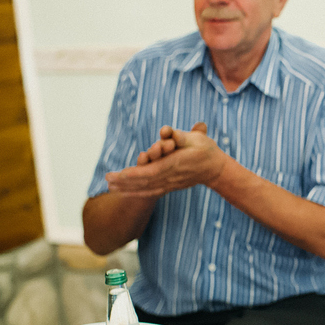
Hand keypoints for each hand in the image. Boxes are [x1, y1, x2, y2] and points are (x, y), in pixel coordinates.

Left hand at [104, 122, 226, 196]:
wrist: (216, 170)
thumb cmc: (207, 150)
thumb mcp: (197, 139)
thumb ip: (180, 136)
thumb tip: (166, 131)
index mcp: (176, 164)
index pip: (152, 171)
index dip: (134, 174)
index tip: (120, 174)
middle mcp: (172, 177)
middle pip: (145, 182)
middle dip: (125, 182)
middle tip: (107, 178)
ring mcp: (171, 184)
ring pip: (146, 188)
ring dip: (128, 188)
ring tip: (111, 186)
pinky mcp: (170, 187)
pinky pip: (151, 192)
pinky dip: (137, 193)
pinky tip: (126, 193)